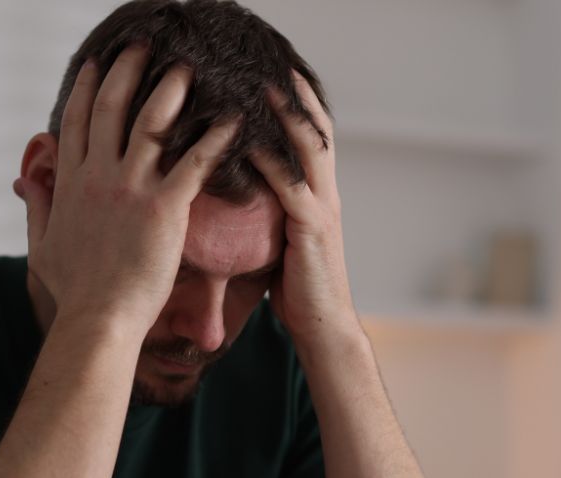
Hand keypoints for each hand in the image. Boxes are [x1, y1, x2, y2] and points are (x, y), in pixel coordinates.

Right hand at [14, 44, 238, 333]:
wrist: (98, 319)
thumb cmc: (74, 291)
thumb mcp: (41, 246)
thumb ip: (36, 207)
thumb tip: (26, 182)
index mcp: (70, 183)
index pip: (77, 121)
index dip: (88, 88)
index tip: (98, 63)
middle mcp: (98, 176)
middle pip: (112, 107)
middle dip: (128, 70)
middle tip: (144, 47)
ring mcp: (130, 188)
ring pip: (152, 122)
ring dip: (171, 90)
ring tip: (188, 68)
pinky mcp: (163, 208)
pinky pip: (193, 162)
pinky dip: (214, 138)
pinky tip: (232, 120)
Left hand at [250, 71, 361, 347]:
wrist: (324, 330)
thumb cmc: (297, 291)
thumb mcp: (280, 241)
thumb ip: (268, 213)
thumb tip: (235, 194)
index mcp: (318, 195)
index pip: (312, 136)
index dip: (299, 102)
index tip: (276, 72)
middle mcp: (325, 194)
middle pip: (316, 129)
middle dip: (296, 94)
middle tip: (271, 63)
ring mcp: (322, 209)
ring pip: (308, 149)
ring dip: (285, 115)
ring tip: (261, 86)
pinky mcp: (312, 230)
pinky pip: (290, 186)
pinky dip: (271, 160)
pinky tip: (247, 142)